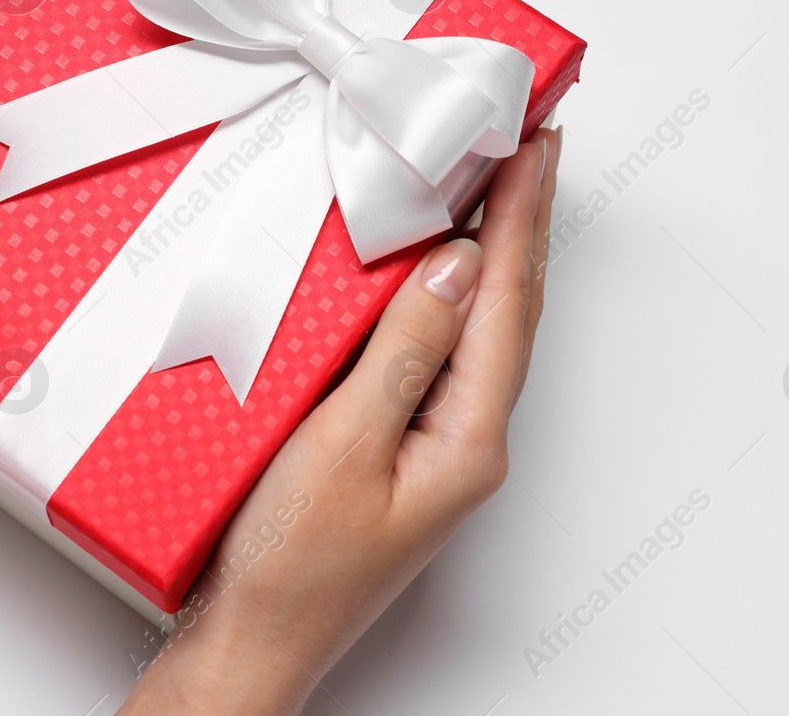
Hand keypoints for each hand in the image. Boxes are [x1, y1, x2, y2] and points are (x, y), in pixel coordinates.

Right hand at [121, 126, 561, 715]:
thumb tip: (455, 268)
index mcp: (467, 441)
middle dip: (525, 223)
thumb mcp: (342, 446)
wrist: (252, 644)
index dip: (521, 218)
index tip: (535, 145)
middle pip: (510, 312)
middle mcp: (466, 443)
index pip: (506, 305)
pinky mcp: (399, 449)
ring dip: (493, 253)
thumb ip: (404, 354)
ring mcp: (435, 448)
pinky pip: (438, 352)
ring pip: (479, 330)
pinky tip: (430, 273)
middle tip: (536, 146)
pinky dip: (445, 297)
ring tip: (500, 187)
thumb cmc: (289, 568)